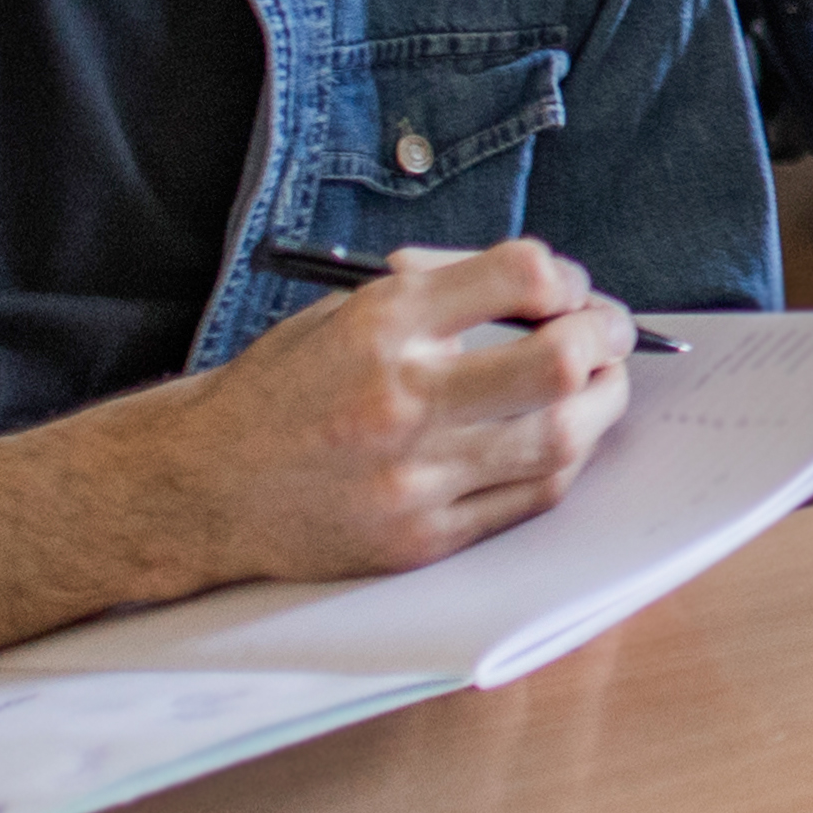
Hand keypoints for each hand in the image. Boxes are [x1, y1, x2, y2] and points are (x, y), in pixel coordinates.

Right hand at [121, 241, 634, 586]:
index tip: (564, 288)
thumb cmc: (284, 389)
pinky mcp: (422, 538)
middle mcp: (400, 400)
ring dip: (600, 404)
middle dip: (604, 339)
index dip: (563, 275)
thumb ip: (443, 297)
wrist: (204, 486)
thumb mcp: (346, 311)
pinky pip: (531, 497)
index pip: (517, 274)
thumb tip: (552, 292)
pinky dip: (563, 461)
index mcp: (380, 326)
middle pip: (554, 363)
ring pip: (559, 439)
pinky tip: (559, 438)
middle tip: (609, 334)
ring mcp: (413, 477)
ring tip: (599, 384)